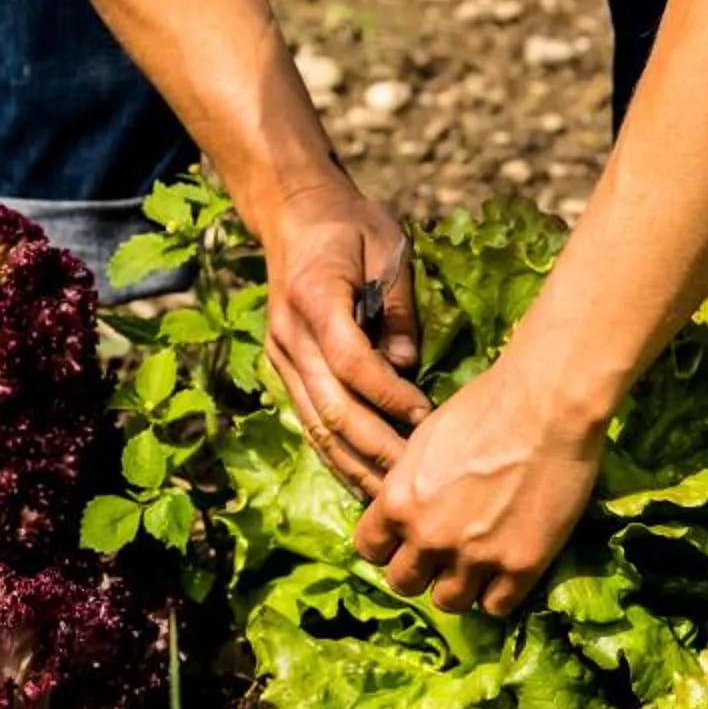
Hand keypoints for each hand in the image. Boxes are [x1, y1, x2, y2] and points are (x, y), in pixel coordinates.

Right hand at [259, 178, 424, 499]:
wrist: (293, 214)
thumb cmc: (350, 226)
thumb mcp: (387, 247)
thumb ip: (397, 305)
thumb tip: (406, 364)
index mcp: (315, 297)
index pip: (351, 361)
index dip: (390, 394)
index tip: (427, 416)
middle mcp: (289, 334)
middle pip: (331, 405)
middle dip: (376, 445)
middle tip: (417, 474)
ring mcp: (280, 355)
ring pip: (315, 424)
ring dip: (353, 463)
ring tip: (390, 494)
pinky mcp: (283, 369)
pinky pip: (308, 420)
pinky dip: (335, 453)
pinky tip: (362, 479)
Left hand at [355, 357, 604, 618]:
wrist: (547, 404)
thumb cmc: (488, 404)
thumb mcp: (427, 438)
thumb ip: (411, 481)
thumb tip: (411, 502)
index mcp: (399, 501)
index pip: (369, 549)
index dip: (390, 546)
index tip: (407, 539)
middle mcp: (428, 535)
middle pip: (404, 583)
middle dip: (421, 571)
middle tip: (444, 556)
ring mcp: (474, 555)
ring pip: (448, 602)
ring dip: (460, 586)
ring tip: (479, 567)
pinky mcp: (520, 566)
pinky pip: (496, 606)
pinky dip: (500, 593)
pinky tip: (509, 570)